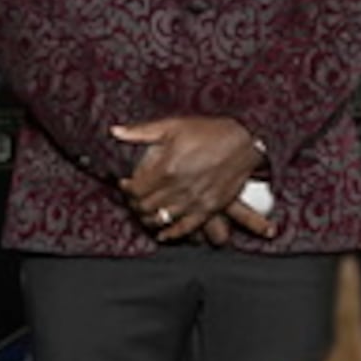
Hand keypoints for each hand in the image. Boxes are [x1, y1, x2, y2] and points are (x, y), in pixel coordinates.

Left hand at [110, 116, 267, 243]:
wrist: (245, 141)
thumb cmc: (208, 131)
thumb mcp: (172, 126)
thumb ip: (141, 132)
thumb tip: (115, 131)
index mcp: (167, 169)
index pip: (136, 190)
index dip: (126, 189)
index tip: (125, 184)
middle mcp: (179, 188)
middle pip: (146, 207)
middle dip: (134, 204)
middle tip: (133, 198)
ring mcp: (195, 201)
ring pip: (162, 219)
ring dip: (148, 218)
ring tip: (144, 211)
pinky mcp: (209, 209)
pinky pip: (185, 228)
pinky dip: (170, 234)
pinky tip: (162, 232)